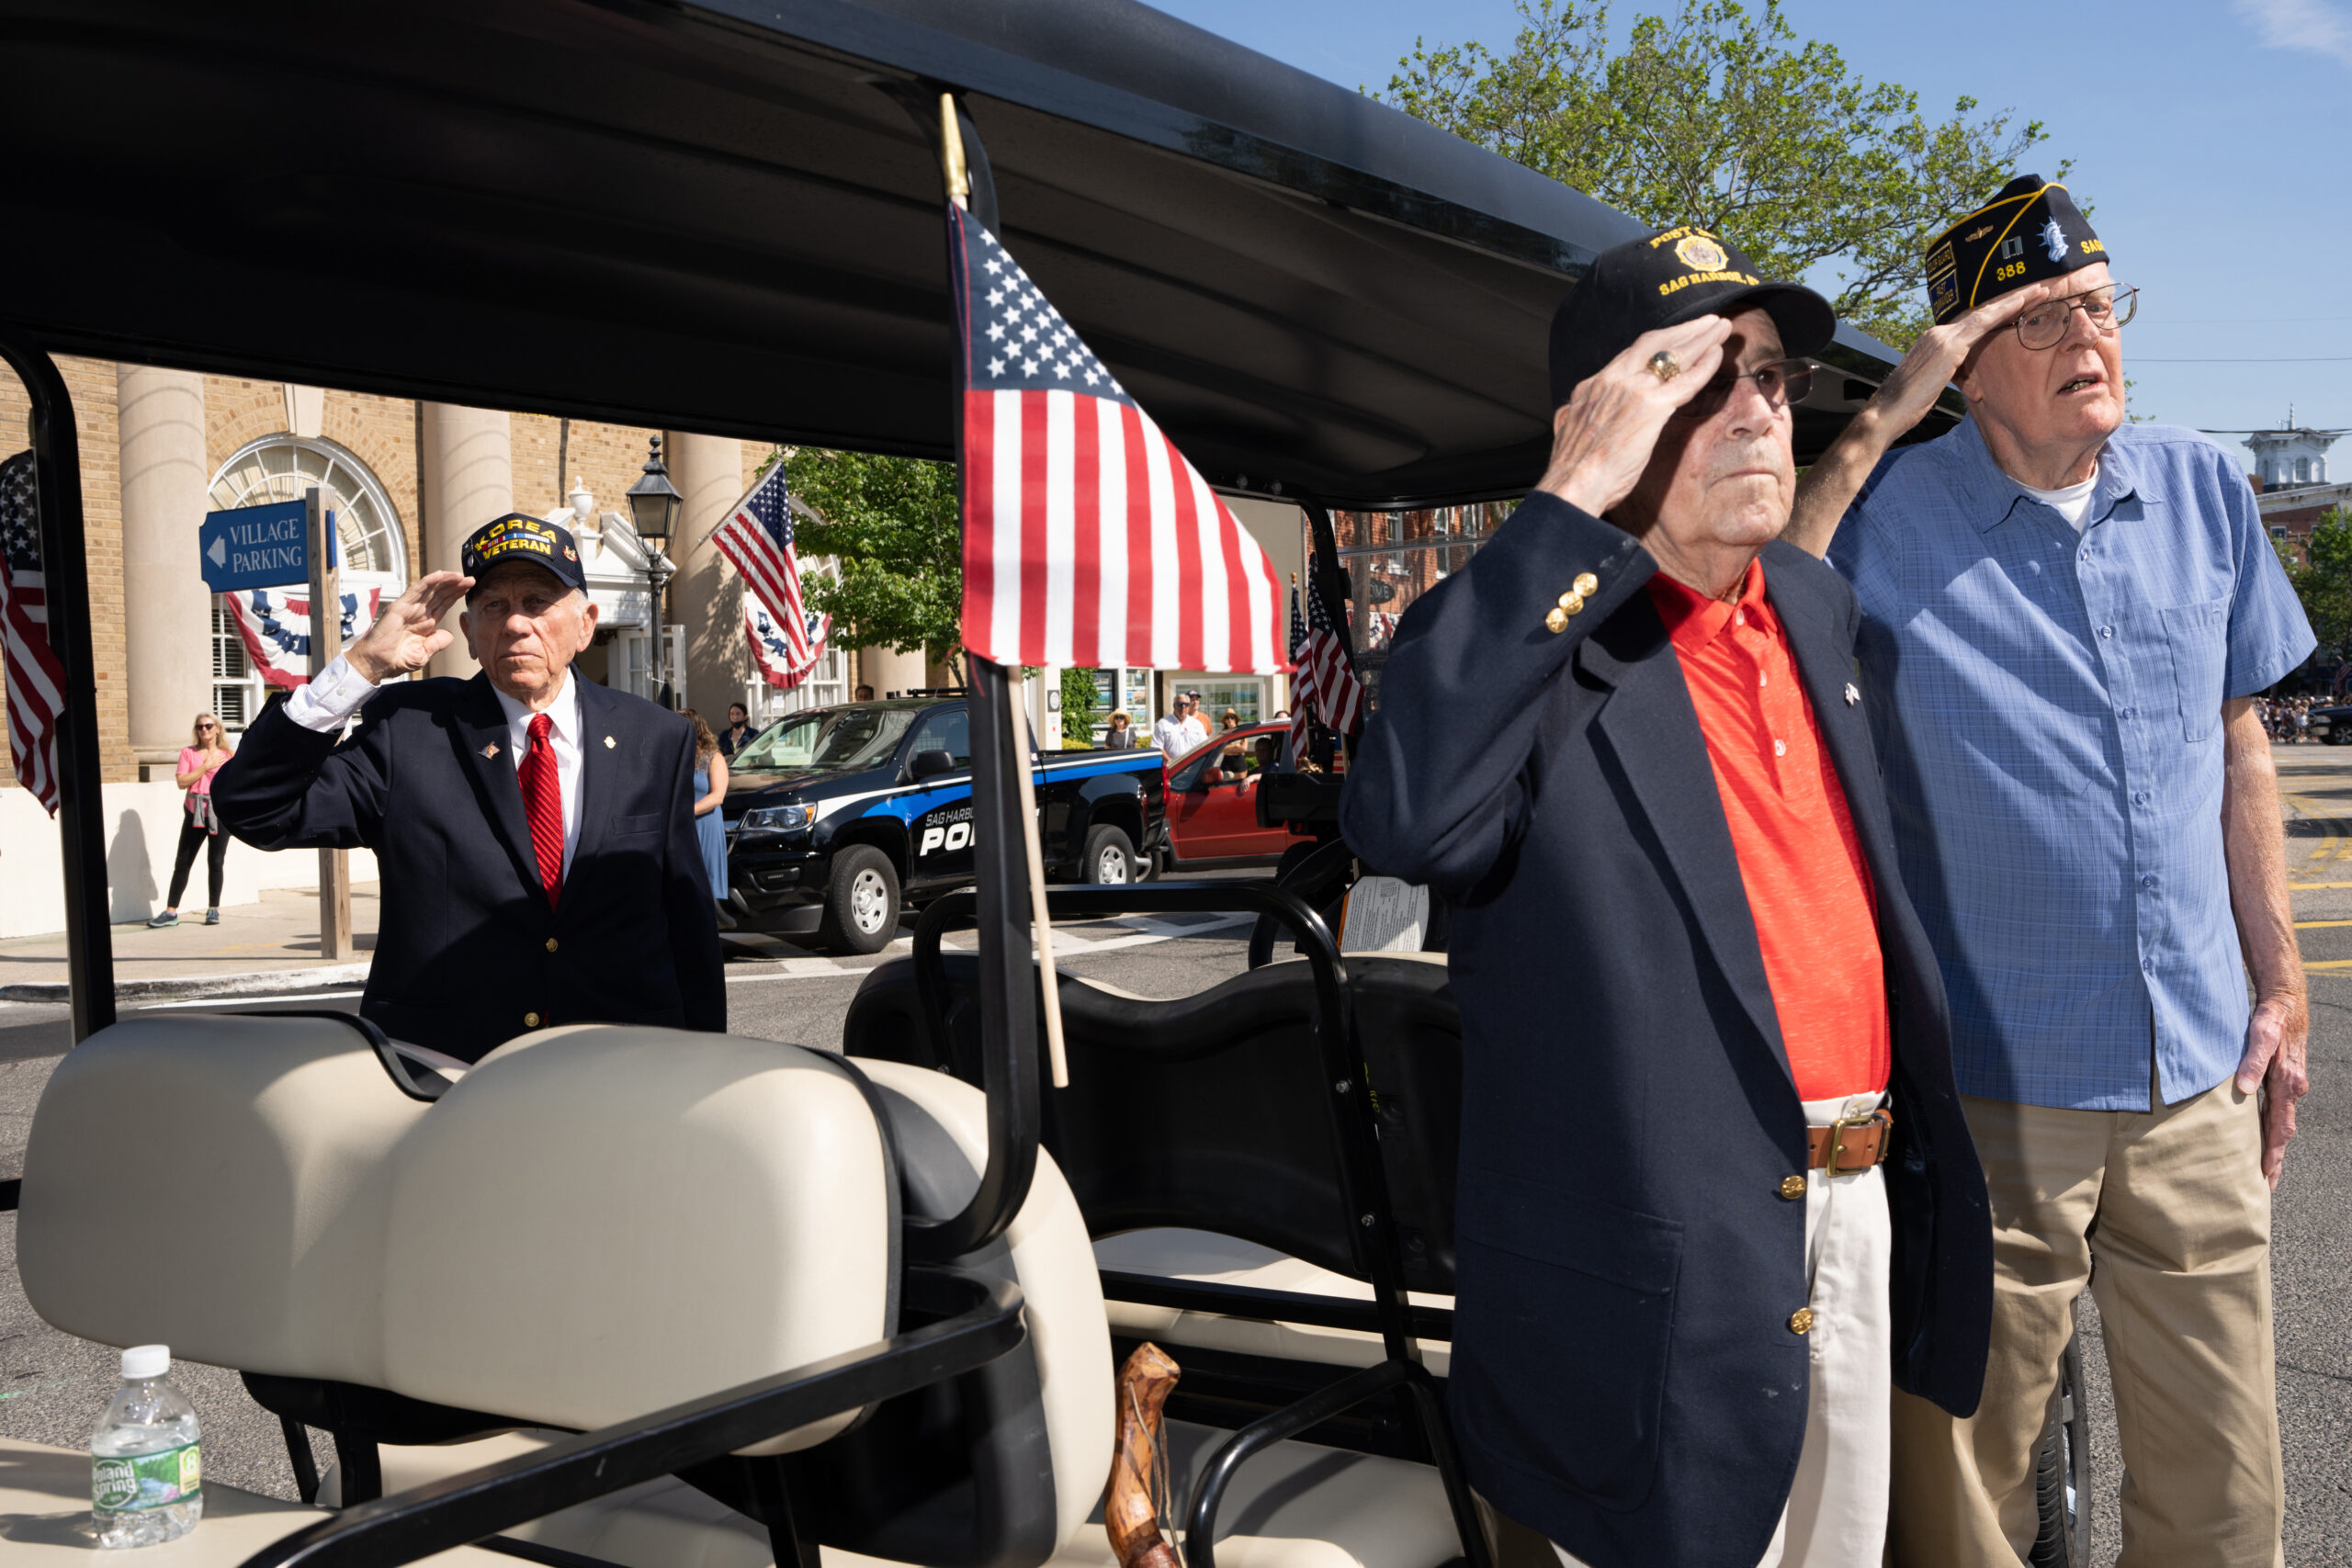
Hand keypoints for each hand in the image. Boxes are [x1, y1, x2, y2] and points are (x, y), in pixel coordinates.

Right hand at [345, 570, 471, 683]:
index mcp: (425, 622)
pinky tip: (440, 576)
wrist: (376, 664)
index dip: (456, 595)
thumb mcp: (424, 654)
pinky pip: (415, 591)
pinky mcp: (399, 607)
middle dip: (455, 586)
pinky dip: (428, 582)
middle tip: (470, 579)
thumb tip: (450, 635)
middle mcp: (418, 613)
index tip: (470, 587)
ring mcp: (408, 608)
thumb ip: (437, 643)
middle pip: (440, 594)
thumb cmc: (396, 659)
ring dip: (445, 581)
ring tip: (459, 576)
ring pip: (430, 589)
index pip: (444, 604)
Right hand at [1537, 317, 1733, 517]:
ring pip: (1673, 354)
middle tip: (1706, 321)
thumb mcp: (1566, 433)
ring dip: (1701, 338)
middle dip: (1683, 329)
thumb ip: (1572, 418)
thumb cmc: (1571, 471)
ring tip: (1721, 327)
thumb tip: (1567, 416)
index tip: (1673, 337)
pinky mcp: (1651, 407)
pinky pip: (1686, 380)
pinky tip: (1718, 354)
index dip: (1657, 344)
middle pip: (1653, 343)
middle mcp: (1611, 380)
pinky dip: (1704, 365)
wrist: (1571, 485)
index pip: (1630, 355)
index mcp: (1591, 387)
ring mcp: (1632, 390)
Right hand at [1857, 278, 2069, 442]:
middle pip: (1981, 314)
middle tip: (2039, 290)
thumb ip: (1950, 372)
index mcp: (1934, 341)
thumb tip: (1966, 374)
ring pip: (1985, 314)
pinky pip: (1982, 324)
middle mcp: (1938, 333)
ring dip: (2015, 301)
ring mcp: (1942, 337)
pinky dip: (2004, 311)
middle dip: (2011, 301)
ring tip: (2039, 292)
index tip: (2019, 305)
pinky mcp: (1948, 347)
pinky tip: (2022, 303)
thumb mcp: (1932, 384)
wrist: (1887, 412)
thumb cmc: (1907, 406)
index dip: (1997, 313)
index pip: (1972, 323)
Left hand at [2235, 987, 2309, 1187]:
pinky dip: (2270, 1126)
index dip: (2272, 1153)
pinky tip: (2260, 1134)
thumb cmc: (2272, 1018)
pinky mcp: (2283, 1078)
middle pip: (2282, 1131)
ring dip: (2273, 1145)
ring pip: (2280, 1121)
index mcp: (2287, 1083)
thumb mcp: (2260, 1036)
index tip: (2265, 1176)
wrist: (2286, 1002)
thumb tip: (2243, 1089)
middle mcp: (2292, 1088)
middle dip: (2274, 1158)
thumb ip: (2252, 1062)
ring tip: (2262, 1168)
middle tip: (2265, 1185)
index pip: (2279, 1127)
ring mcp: (2289, 1084)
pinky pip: (2278, 1109)